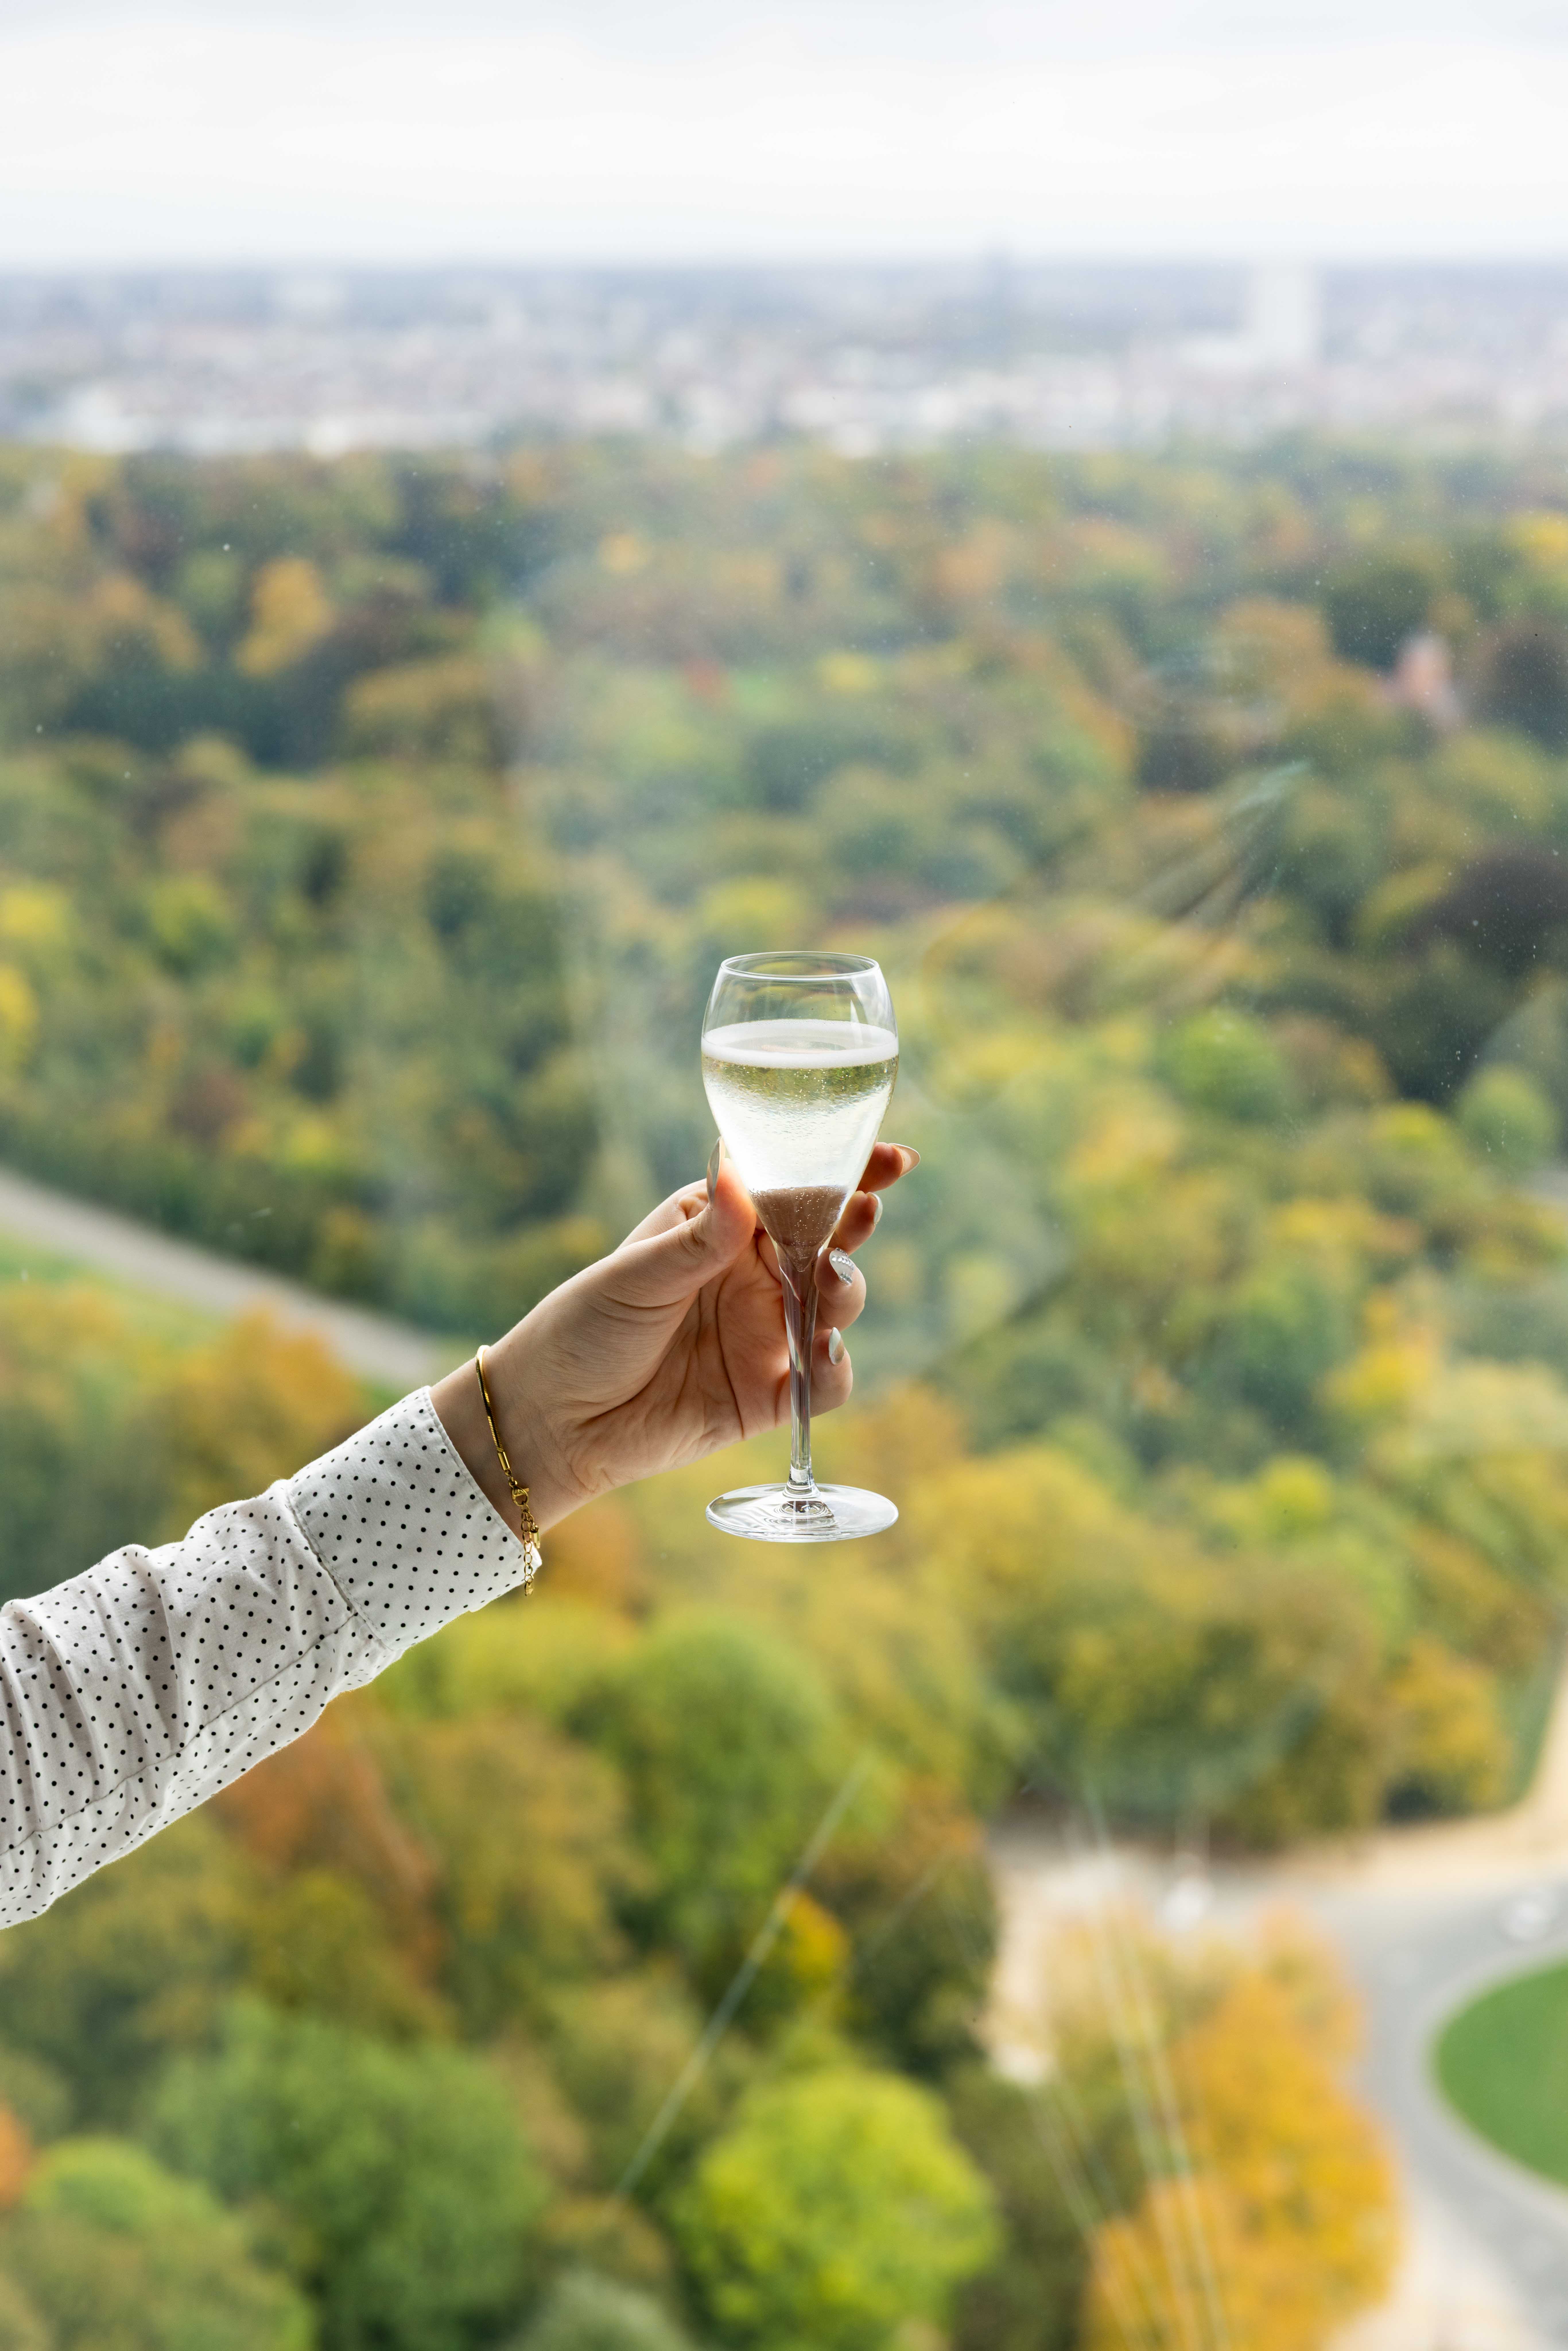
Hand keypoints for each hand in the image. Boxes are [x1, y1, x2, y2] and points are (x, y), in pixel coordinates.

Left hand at [430, 1144, 918, 1532]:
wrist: (553, 1421)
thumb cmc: (583, 1330)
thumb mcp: (636, 1276)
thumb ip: (700, 1238)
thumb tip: (742, 1176)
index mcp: (721, 1230)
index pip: (793, 1192)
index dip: (846, 1174)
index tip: (892, 1158)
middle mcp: (752, 1278)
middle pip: (828, 1244)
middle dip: (855, 1226)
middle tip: (861, 1213)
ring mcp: (765, 1335)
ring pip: (835, 1305)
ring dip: (844, 1290)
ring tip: (827, 1282)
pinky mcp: (768, 1394)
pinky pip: (826, 1381)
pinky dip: (833, 1368)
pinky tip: (819, 1354)